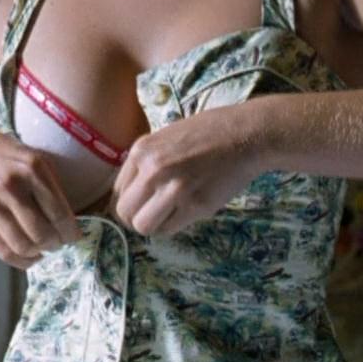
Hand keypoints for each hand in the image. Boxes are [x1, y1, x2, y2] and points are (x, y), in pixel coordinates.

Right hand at [0, 130, 82, 267]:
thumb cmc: (1, 156)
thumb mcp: (30, 156)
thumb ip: (49, 183)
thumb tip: (69, 220)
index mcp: (32, 168)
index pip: (59, 212)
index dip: (70, 231)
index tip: (75, 237)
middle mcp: (12, 186)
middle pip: (42, 232)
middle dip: (55, 243)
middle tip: (58, 243)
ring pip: (24, 245)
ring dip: (39, 252)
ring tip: (42, 248)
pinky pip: (4, 251)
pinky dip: (22, 261)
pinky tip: (30, 256)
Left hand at [111, 106, 266, 235]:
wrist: (245, 135)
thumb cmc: (207, 133)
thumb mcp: (165, 138)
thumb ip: (146, 163)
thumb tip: (131, 193)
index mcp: (141, 151)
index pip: (117, 192)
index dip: (128, 203)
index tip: (139, 206)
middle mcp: (153, 170)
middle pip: (124, 213)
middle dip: (135, 218)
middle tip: (151, 216)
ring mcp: (174, 189)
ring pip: (143, 226)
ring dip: (153, 225)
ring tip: (168, 216)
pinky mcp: (196, 205)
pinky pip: (170, 229)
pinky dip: (174, 225)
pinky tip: (186, 212)